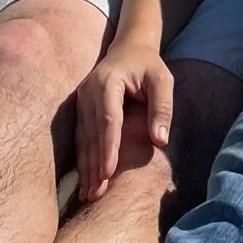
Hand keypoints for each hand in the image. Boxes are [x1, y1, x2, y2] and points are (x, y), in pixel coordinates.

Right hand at [75, 43, 173, 202]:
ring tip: (88, 195)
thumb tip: (160, 140)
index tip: (108, 173)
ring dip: (85, 168)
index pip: (108, 121)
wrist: (128, 48)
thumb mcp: (162, 81)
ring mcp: (81, 101)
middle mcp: (88, 92)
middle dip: (93, 166)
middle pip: (91, 135)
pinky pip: (80, 138)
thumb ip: (162, 108)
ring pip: (82, 139)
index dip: (108, 148)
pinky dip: (82, 160)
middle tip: (96, 195)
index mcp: (107, 83)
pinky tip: (84, 181)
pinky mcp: (80, 109)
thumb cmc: (148, 66)